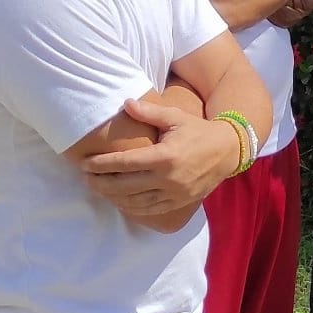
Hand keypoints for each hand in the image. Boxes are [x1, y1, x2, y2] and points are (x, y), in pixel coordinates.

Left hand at [80, 97, 239, 221]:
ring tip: (97, 188)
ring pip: (133, 201)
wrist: (229, 151)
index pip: (124, 163)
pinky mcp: (179, 203)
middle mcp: (169, 178)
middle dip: (99, 183)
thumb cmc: (198, 131)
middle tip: (84, 177)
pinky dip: (129, 207)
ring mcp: (174, 193)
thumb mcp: (176, 117)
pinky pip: (148, 210)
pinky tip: (118, 200)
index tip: (84, 164)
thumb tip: (125, 103)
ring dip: (111, 197)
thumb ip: (149, 112)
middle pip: (124, 186)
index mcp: (166, 156)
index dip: (101, 164)